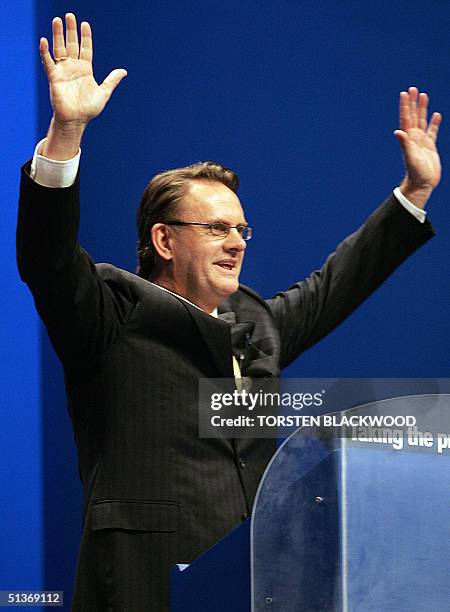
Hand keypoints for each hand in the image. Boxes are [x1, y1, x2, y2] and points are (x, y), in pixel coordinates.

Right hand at [39, 13, 126, 158]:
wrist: (76, 120)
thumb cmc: (89, 109)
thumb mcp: (104, 93)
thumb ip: (112, 80)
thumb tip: (124, 71)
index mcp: (86, 70)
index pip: (86, 49)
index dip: (85, 37)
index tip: (85, 24)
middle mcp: (74, 68)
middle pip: (71, 45)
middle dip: (71, 31)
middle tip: (70, 16)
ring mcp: (63, 72)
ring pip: (59, 49)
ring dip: (58, 35)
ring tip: (57, 21)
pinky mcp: (54, 78)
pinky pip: (48, 63)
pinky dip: (45, 52)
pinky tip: (44, 41)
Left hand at [394, 87, 441, 208]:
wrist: (422, 185)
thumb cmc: (416, 173)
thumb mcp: (410, 157)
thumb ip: (404, 144)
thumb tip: (398, 131)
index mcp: (409, 138)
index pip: (406, 118)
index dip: (405, 105)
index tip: (405, 93)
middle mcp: (414, 138)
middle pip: (413, 116)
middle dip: (413, 103)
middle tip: (413, 89)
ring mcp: (422, 141)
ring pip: (422, 121)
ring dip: (422, 108)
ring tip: (423, 95)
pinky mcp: (430, 146)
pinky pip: (432, 131)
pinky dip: (434, 122)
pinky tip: (436, 114)